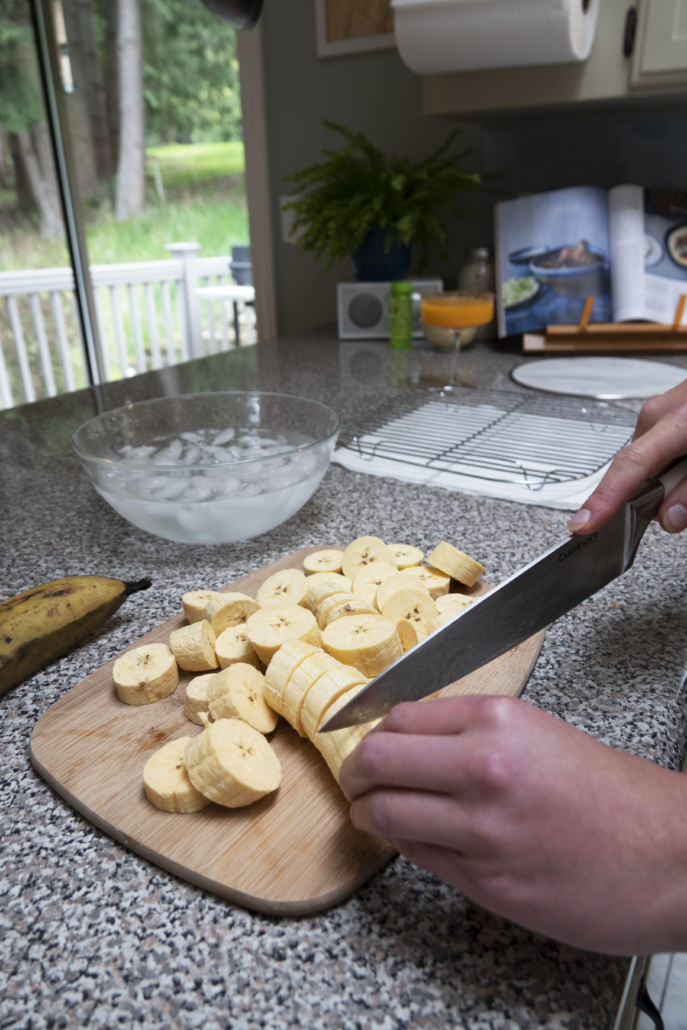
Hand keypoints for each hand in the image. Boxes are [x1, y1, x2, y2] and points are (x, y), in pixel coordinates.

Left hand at [340, 695, 686, 954]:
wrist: (670, 855)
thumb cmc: (613, 794)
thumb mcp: (538, 733)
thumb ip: (470, 732)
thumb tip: (408, 739)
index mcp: (497, 721)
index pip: (398, 718)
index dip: (373, 731)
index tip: (366, 740)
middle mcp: (482, 768)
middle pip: (376, 761)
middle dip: (355, 772)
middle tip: (355, 779)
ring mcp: (481, 830)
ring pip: (384, 814)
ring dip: (368, 812)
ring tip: (371, 810)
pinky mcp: (486, 881)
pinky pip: (418, 855)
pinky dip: (406, 844)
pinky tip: (415, 836)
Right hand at [567, 378, 686, 534]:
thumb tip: (670, 517)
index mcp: (676, 421)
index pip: (629, 468)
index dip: (604, 500)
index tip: (582, 524)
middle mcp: (657, 414)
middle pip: (639, 473)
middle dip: (660, 494)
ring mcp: (659, 410)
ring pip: (651, 464)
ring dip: (673, 477)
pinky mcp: (665, 412)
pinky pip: (658, 450)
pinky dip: (674, 463)